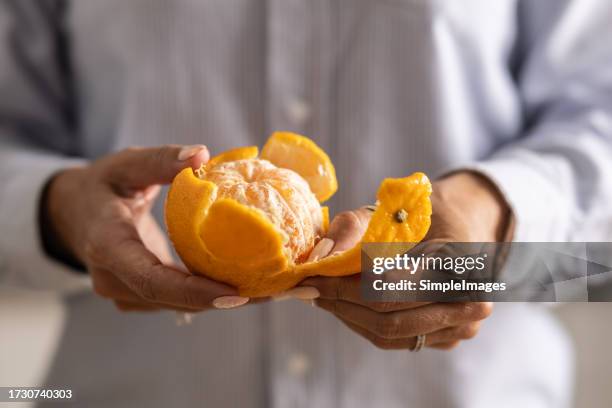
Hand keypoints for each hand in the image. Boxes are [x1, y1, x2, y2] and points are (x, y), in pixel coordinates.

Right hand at [44, 145, 250, 311]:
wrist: (73, 213)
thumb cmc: (102, 185)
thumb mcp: (125, 165)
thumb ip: (160, 160)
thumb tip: (201, 154)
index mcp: (107, 245)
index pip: (151, 279)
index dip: (194, 291)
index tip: (236, 293)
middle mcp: (113, 279)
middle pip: (172, 299)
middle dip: (223, 299)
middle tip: (272, 290)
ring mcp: (124, 292)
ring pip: (178, 304)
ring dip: (222, 299)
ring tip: (270, 288)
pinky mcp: (138, 295)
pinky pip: (177, 300)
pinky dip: (210, 293)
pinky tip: (247, 283)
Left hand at [301, 171, 509, 348]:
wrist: (462, 228)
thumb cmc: (424, 215)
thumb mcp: (389, 210)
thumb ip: (354, 228)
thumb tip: (320, 258)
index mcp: (461, 262)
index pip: (392, 286)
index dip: (346, 286)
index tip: (312, 278)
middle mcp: (469, 300)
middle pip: (389, 317)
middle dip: (342, 303)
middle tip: (309, 290)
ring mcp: (462, 325)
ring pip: (389, 334)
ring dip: (348, 316)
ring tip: (323, 297)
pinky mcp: (448, 339)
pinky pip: (396, 341)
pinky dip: (364, 324)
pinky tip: (345, 306)